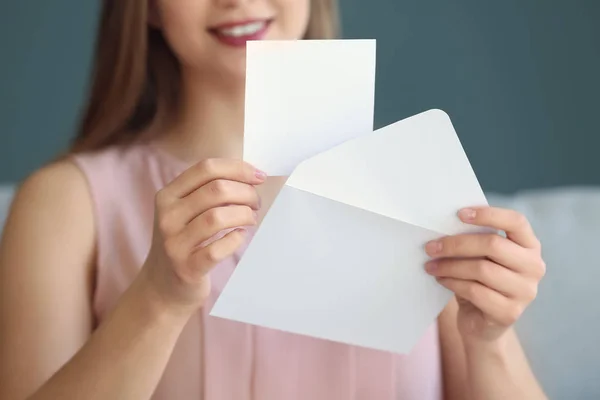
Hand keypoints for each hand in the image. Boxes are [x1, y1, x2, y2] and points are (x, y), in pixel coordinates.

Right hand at [140, 158, 264, 314]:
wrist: (162, 287)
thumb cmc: (183, 243)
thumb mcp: (184, 212)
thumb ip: (208, 192)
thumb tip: (250, 177)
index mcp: (167, 196)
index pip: (206, 168)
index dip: (237, 168)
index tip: (259, 176)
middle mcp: (167, 216)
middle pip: (216, 190)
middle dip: (246, 193)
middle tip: (256, 203)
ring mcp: (175, 243)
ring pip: (218, 217)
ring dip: (244, 215)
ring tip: (251, 218)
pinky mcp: (187, 268)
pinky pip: (218, 249)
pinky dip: (235, 240)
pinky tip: (239, 236)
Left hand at [424, 207, 545, 341]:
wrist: (481, 322)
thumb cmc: (479, 280)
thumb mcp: (479, 257)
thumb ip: (474, 240)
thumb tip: (444, 225)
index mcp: (529, 246)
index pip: (516, 222)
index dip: (488, 214)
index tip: (459, 214)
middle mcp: (534, 267)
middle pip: (493, 245)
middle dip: (456, 244)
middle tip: (430, 247)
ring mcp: (525, 292)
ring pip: (482, 269)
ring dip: (449, 266)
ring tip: (430, 265)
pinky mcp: (510, 312)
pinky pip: (475, 291)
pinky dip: (452, 283)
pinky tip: (440, 279)